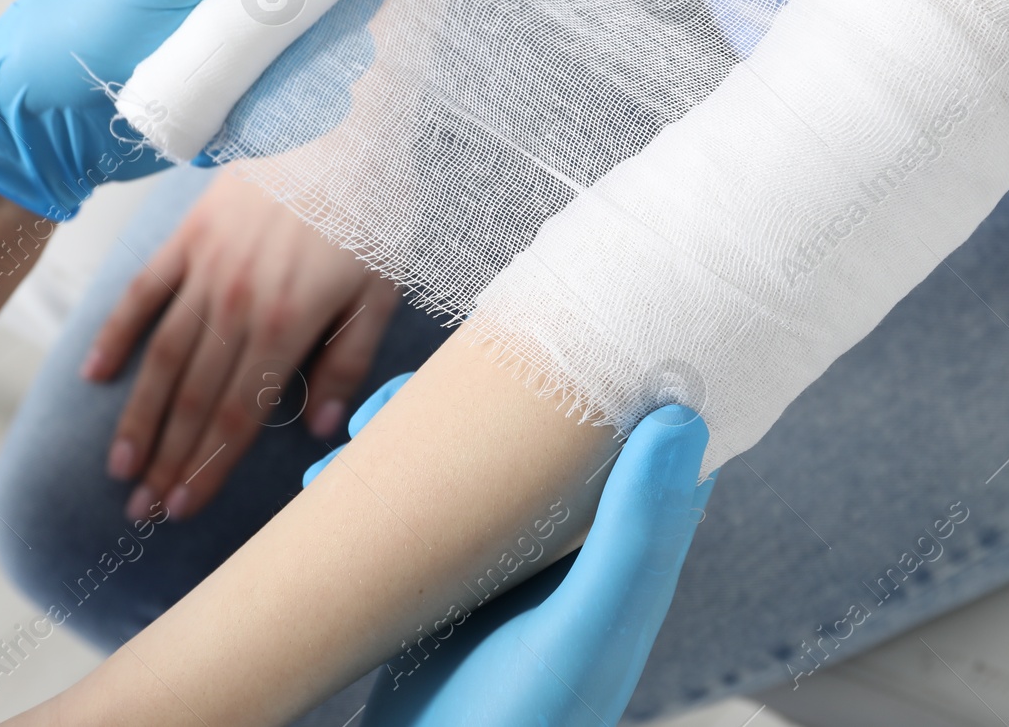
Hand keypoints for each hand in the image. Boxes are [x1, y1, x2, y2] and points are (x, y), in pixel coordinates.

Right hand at [91, 164, 399, 519]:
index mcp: (287, 323)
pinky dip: (116, 334)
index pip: (237, 413)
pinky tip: (95, 377)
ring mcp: (205, 268)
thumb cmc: (371, 207)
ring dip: (139, 417)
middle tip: (140, 514)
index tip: (181, 509)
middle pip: (193, 397)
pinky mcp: (188, 234)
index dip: (207, 467)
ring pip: (163, 357)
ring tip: (120, 469)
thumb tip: (324, 428)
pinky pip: (143, 292)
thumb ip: (348, 361)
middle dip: (167, 461)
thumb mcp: (380, 289)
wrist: (340, 117)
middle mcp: (237, 303)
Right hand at [305, 379, 714, 726]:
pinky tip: (329, 483)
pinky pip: (426, 509)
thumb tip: (679, 418)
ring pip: (473, 467)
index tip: (573, 322)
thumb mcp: (579, 629)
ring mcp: (508, 569)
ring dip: (416, 436)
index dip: (615, 374)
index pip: (644, 437)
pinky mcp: (452, 589)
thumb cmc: (521, 724)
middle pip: (539, 439)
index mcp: (624, 554)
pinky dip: (379, 483)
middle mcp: (571, 553)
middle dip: (478, 399)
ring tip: (356, 432)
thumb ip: (632, 534)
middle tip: (415, 387)